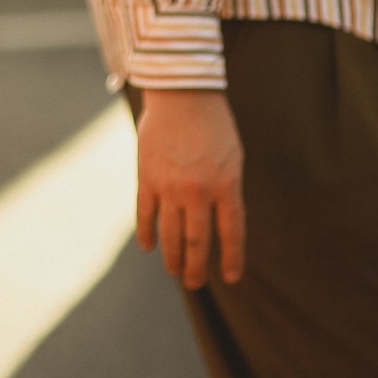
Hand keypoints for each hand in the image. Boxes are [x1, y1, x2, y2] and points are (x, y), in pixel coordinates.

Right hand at [135, 88, 245, 289]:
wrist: (181, 94)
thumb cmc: (214, 125)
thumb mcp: (232, 158)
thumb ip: (226, 190)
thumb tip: (219, 223)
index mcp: (226, 186)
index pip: (231, 234)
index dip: (232, 259)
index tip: (230, 277)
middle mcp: (198, 191)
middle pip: (197, 241)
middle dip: (197, 267)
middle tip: (195, 283)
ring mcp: (169, 186)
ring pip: (171, 233)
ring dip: (173, 257)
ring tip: (175, 272)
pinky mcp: (146, 177)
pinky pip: (145, 214)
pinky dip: (146, 233)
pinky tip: (149, 247)